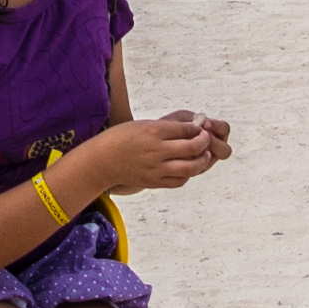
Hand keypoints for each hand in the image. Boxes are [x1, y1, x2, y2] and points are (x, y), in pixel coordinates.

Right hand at [88, 109, 232, 193]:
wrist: (102, 160)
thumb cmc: (122, 138)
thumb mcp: (143, 125)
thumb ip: (168, 128)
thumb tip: (193, 130)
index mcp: (153, 131)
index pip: (187, 129)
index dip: (198, 129)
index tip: (200, 129)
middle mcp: (156, 150)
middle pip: (192, 148)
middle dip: (204, 143)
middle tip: (206, 140)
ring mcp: (156, 168)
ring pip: (190, 167)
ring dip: (202, 161)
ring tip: (203, 156)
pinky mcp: (154, 182)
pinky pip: (179, 180)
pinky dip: (188, 174)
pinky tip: (188, 168)